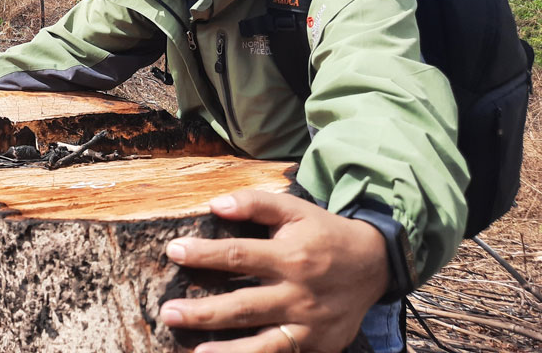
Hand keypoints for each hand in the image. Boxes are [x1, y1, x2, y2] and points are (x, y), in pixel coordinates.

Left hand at [159, 190, 389, 352]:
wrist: (374, 265)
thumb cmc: (323, 233)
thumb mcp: (294, 209)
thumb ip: (255, 204)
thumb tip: (215, 205)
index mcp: (291, 256)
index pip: (238, 255)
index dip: (204, 254)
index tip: (174, 251)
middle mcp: (299, 294)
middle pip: (243, 306)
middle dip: (203, 312)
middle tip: (168, 311)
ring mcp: (308, 326)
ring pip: (261, 343)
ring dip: (225, 350)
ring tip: (193, 351)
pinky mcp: (316, 346)